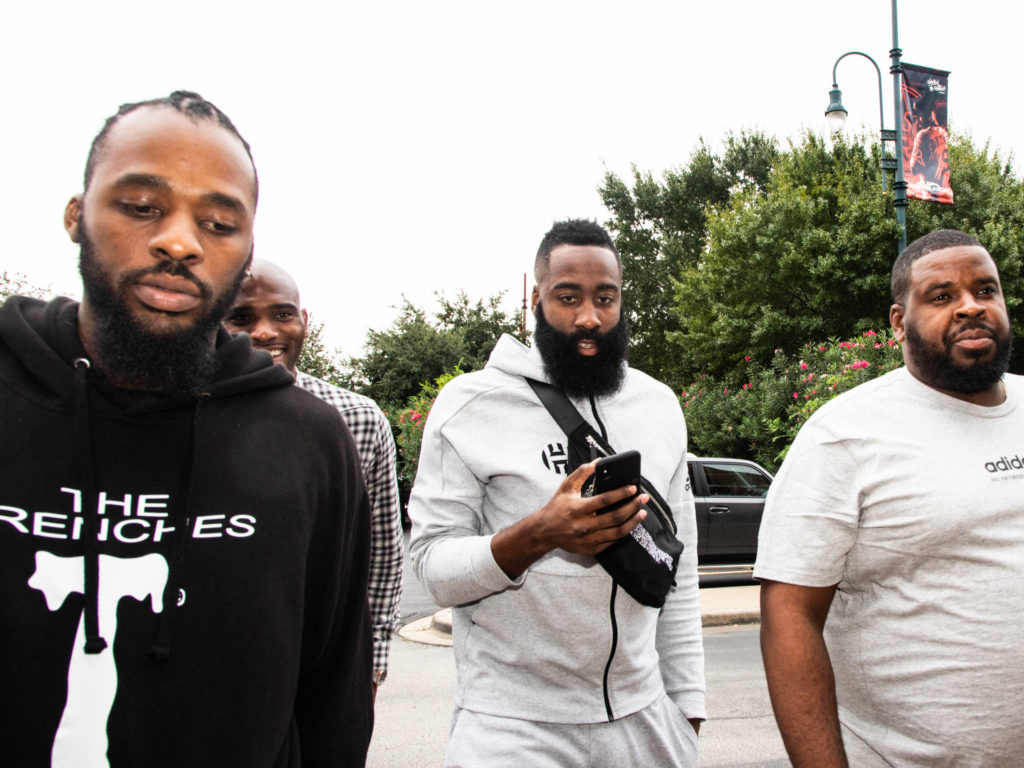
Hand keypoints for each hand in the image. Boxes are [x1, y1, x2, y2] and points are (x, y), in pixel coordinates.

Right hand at [532, 459, 647, 556]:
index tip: (633, 488)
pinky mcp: (590, 549)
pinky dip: (623, 533)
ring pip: (617, 532)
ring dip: (632, 522)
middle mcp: (583, 525)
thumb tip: (599, 461)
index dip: (621, 494)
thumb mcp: (566, 487)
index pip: (604, 500)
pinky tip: (630, 525)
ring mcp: (587, 539)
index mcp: (578, 508)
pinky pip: (611, 542)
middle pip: (615, 517)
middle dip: (632, 507)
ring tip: (642, 513)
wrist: (544, 531)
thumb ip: (582, 473)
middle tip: (644, 499)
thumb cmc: (557, 506)